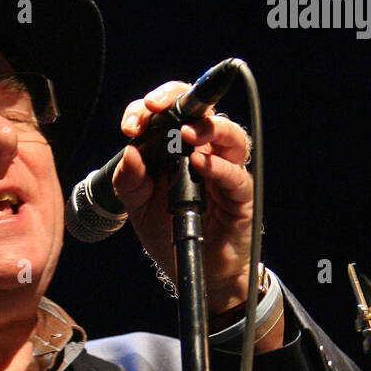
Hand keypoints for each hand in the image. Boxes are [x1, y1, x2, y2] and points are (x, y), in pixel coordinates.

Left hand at [111, 80, 253, 314]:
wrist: (194, 271)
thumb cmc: (169, 232)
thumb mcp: (139, 208)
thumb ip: (129, 182)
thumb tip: (130, 152)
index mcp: (176, 148)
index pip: (167, 112)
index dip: (148, 109)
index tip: (132, 125)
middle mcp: (204, 151)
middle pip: (201, 109)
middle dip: (178, 99)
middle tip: (157, 107)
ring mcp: (225, 170)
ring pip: (228, 135)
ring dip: (208, 127)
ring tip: (187, 133)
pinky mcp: (240, 194)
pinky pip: (235, 174)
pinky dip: (218, 167)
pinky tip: (200, 164)